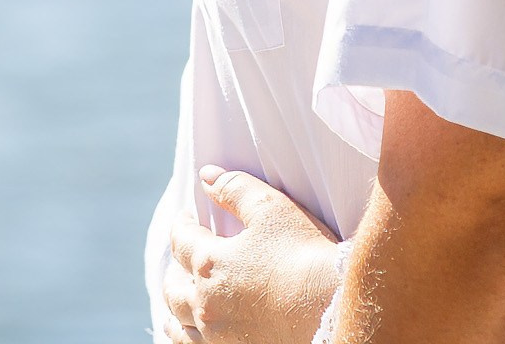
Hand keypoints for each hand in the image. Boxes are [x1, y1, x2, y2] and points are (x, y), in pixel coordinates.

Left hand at [160, 165, 342, 343]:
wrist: (331, 308)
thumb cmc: (304, 254)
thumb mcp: (271, 208)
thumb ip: (235, 189)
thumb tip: (207, 177)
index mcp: (209, 263)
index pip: (181, 240)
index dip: (181, 226)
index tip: (185, 219)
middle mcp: (205, 302)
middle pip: (173, 287)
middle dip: (174, 270)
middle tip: (179, 262)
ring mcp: (217, 335)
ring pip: (179, 323)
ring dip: (175, 307)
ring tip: (177, 300)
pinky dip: (185, 337)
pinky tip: (193, 334)